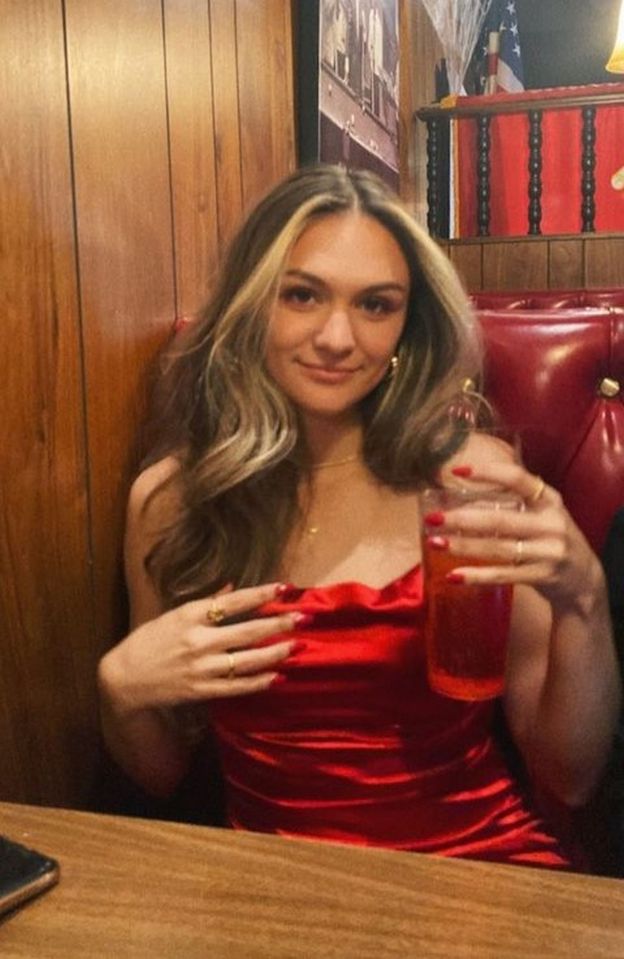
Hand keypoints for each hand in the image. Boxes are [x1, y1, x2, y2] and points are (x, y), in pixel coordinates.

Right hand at [99, 583, 303, 712]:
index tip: (285, 588)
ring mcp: (201, 667)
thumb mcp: (173, 614)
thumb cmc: (148, 641)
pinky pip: (236, 687)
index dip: (261, 595)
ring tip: (297, 647)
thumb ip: (205, 602)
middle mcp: (198, 640)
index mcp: (190, 615)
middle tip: (304, 618)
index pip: (233, 602)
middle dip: (279, 624)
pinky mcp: (201, 690)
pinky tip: (278, 677)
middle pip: (247, 631)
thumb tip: (233, 587)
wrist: (123, 678)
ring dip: (275, 654)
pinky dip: (258, 682)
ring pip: (247, 660)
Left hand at [424, 461, 603, 611]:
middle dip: (462, 518)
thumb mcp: (542, 514)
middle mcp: (551, 523)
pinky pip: (504, 574)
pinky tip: (454, 575)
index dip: (487, 473)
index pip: (517, 479)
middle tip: (433, 518)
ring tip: (435, 542)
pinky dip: (477, 576)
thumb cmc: (550, 539)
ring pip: (498, 548)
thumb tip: (463, 495)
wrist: (584, 578)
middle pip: (500, 519)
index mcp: (549, 500)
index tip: (457, 471)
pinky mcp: (544, 576)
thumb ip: (514, 502)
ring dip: (463, 546)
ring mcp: (549, 551)